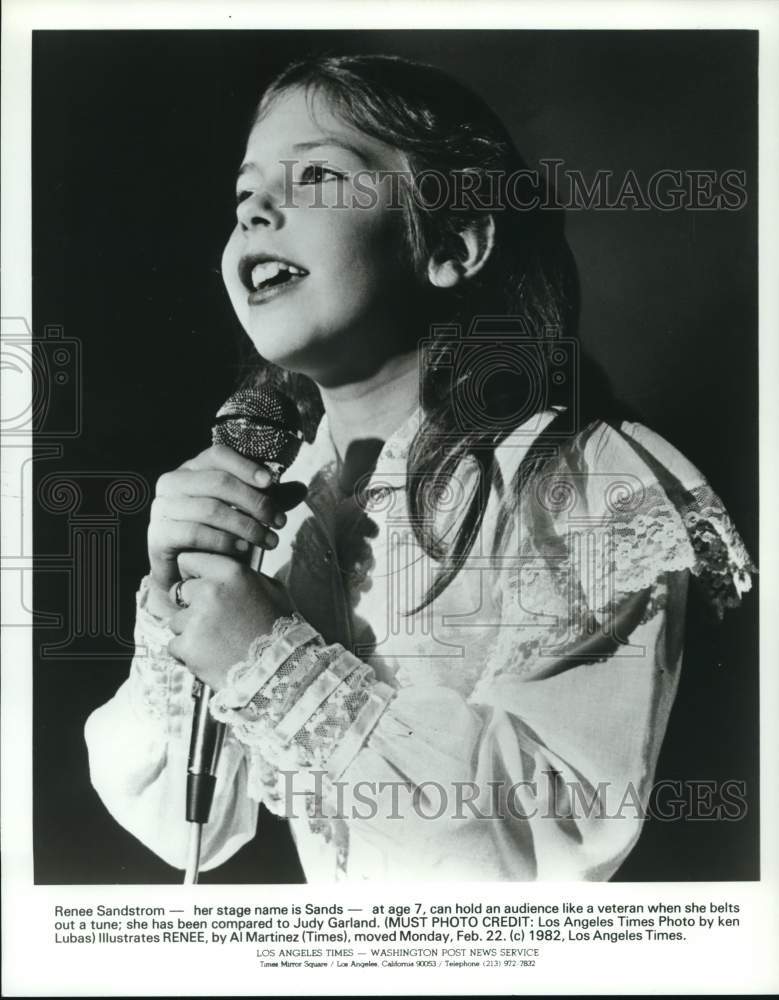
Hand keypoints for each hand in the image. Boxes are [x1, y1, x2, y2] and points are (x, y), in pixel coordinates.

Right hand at [147, 443, 306, 599]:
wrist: (183, 573)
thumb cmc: (215, 537)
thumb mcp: (244, 514)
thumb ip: (267, 500)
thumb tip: (301, 488)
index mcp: (192, 470)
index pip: (218, 455)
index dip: (246, 466)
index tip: (271, 482)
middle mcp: (173, 483)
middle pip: (218, 481)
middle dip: (255, 502)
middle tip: (278, 521)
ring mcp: (162, 508)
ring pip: (210, 508)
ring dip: (246, 525)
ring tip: (268, 540)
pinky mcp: (158, 534)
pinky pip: (195, 533)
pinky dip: (224, 540)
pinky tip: (243, 549)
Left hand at [167, 551, 295, 689]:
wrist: (281, 669)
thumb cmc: (280, 630)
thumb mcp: (272, 591)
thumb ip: (246, 577)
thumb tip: (227, 572)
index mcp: (232, 573)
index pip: (190, 560)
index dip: (194, 574)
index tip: (198, 585)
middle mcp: (210, 591)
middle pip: (179, 591)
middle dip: (191, 605)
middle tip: (212, 620)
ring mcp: (196, 619)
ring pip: (176, 621)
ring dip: (190, 631)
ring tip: (217, 642)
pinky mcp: (188, 645)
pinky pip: (175, 645)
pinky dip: (188, 653)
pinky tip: (211, 656)